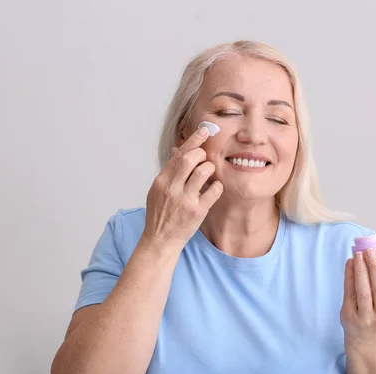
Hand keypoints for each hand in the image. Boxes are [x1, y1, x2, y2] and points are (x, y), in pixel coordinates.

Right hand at [141, 126, 222, 249]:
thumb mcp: (158, 191)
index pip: (178, 155)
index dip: (192, 140)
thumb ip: (169, 171)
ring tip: (209, 174)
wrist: (160, 240)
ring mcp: (185, 200)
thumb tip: (178, 150)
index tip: (204, 131)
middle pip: (189, 159)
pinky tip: (214, 188)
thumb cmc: (160, 214)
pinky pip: (214, 190)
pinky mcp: (198, 211)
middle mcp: (172, 188)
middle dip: (201, 154)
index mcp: (162, 181)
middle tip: (205, 158)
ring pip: (203, 172)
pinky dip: (217, 186)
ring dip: (210, 168)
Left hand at [340, 245, 375, 349]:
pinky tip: (349, 263)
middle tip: (370, 249)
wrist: (365, 338)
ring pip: (363, 291)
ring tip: (358, 254)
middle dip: (375, 267)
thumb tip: (374, 251)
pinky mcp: (350, 316)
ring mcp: (366, 317)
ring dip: (360, 270)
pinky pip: (349, 292)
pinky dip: (349, 276)